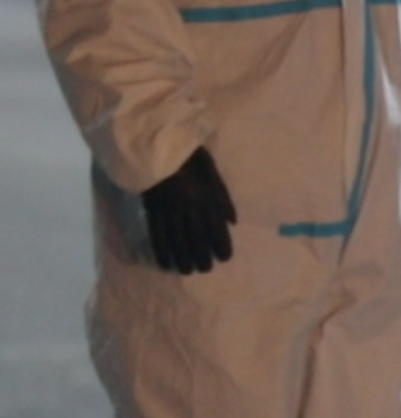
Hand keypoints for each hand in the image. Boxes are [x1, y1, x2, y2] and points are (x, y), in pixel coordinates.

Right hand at [142, 147, 236, 273]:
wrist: (157, 146)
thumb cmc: (189, 157)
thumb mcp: (213, 172)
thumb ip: (223, 198)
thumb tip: (232, 222)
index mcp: (206, 197)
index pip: (216, 227)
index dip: (221, 244)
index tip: (224, 258)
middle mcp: (188, 207)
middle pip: (196, 237)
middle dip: (202, 255)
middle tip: (206, 269)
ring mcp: (168, 209)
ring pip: (176, 239)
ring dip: (182, 257)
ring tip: (187, 271)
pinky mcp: (152, 209)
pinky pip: (156, 233)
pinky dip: (161, 250)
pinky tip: (165, 262)